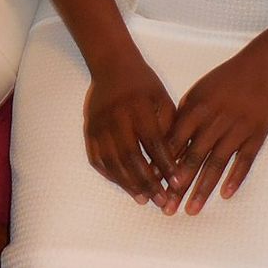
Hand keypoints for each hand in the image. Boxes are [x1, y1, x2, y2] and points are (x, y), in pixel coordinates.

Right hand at [81, 51, 178, 207]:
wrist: (112, 67)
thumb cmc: (143, 84)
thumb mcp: (162, 98)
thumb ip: (169, 126)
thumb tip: (177, 158)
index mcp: (138, 108)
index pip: (154, 142)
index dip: (166, 164)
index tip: (178, 182)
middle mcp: (116, 118)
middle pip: (132, 157)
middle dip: (148, 182)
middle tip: (161, 200)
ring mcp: (99, 126)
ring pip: (113, 162)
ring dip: (129, 184)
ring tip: (143, 199)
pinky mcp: (89, 131)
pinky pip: (98, 159)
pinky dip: (111, 175)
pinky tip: (124, 185)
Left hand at [164, 52, 267, 215]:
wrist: (259, 69)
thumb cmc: (224, 80)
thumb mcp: (197, 92)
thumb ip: (182, 117)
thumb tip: (165, 142)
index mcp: (196, 110)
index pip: (175, 143)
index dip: (162, 166)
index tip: (152, 187)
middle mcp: (214, 121)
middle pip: (193, 158)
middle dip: (179, 186)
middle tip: (167, 209)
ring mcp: (236, 129)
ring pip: (217, 163)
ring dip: (203, 188)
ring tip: (192, 209)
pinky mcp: (256, 135)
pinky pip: (244, 160)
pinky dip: (235, 177)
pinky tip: (225, 195)